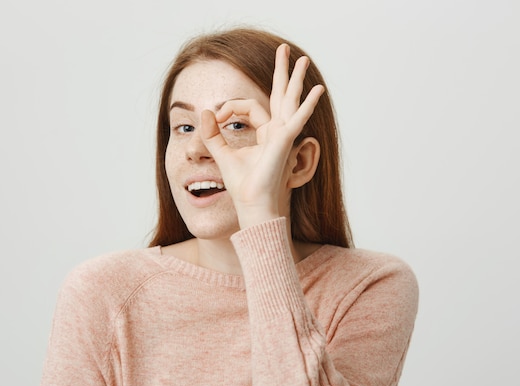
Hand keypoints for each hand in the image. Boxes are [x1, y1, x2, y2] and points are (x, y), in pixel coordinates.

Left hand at [200, 44, 323, 228]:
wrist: (252, 203)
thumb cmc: (242, 184)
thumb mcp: (221, 153)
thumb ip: (212, 133)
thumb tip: (203, 112)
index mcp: (265, 132)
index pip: (248, 106)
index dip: (229, 107)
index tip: (214, 117)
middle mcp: (277, 130)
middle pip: (280, 94)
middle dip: (281, 71)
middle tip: (284, 49)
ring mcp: (284, 134)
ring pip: (290, 99)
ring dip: (295, 78)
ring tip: (303, 59)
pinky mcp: (285, 141)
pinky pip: (297, 118)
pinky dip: (307, 105)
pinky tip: (317, 91)